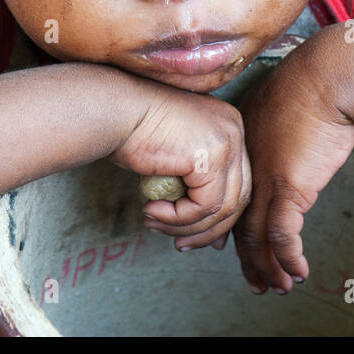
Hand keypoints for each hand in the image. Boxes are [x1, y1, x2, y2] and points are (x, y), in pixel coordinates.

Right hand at [109, 80, 250, 251]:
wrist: (114, 108)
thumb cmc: (133, 129)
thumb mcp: (175, 156)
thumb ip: (197, 185)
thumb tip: (215, 235)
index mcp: (229, 125)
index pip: (239, 182)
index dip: (219, 217)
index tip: (196, 236)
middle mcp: (234, 130)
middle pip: (238, 197)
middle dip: (209, 230)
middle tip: (180, 244)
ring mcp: (227, 142)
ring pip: (222, 208)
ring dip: (187, 227)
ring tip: (155, 225)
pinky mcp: (211, 157)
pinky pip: (203, 207)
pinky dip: (177, 218)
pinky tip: (152, 212)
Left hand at [231, 36, 353, 293]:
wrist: (327, 78)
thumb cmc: (313, 85)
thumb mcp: (283, 106)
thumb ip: (278, 131)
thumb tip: (291, 143)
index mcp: (243, 148)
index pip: (232, 197)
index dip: (230, 225)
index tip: (228, 246)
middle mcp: (248, 168)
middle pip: (239, 223)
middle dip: (246, 258)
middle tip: (252, 280)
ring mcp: (266, 180)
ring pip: (257, 236)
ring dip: (268, 266)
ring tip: (277, 286)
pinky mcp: (289, 188)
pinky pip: (282, 235)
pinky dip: (288, 258)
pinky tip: (298, 272)